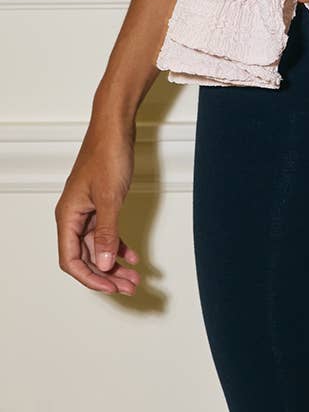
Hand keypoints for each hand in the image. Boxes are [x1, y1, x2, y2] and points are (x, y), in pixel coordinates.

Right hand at [55, 118, 141, 296]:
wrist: (115, 125)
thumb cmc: (108, 154)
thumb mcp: (110, 198)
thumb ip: (107, 233)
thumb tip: (105, 265)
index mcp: (68, 216)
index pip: (71, 260)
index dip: (90, 277)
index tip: (111, 288)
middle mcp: (74, 216)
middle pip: (86, 256)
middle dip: (107, 274)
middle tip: (129, 287)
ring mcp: (87, 209)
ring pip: (98, 246)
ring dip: (115, 262)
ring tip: (134, 276)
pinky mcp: (100, 202)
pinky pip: (107, 232)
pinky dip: (119, 244)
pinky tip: (133, 254)